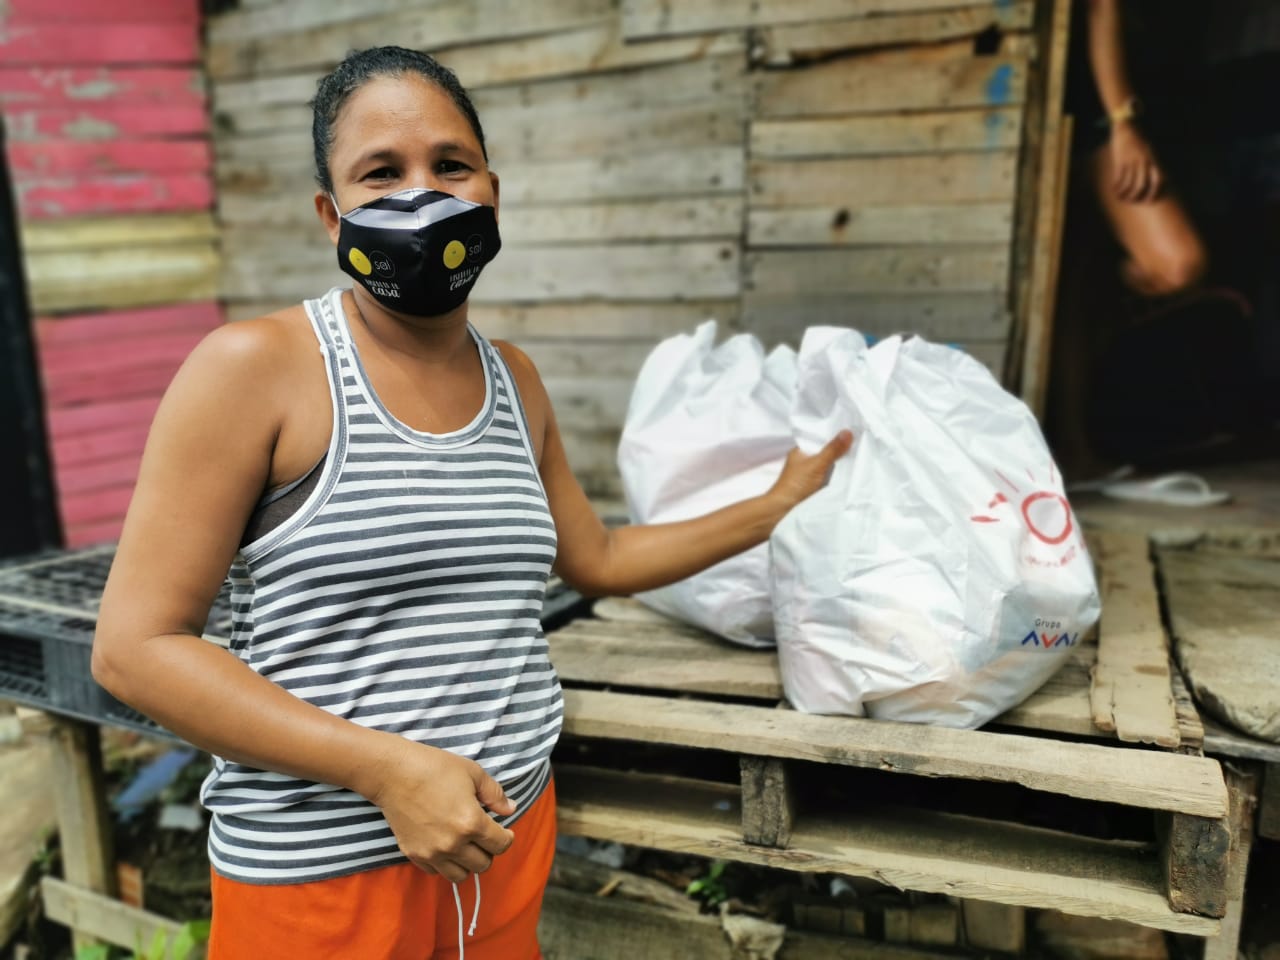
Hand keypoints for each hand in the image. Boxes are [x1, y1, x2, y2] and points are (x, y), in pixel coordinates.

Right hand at [365, 736, 516, 881]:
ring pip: (461, 875)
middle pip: (483, 864)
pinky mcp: (414, 854)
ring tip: (466, 846)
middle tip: (484, 836)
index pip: (501, 845)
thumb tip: (511, 809)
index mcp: (472, 823)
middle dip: (488, 851)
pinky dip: (445, 864)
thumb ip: (495, 794)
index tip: (504, 831)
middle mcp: (453, 844)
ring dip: (468, 863)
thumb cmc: (435, 767)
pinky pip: (437, 872)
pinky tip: (445, 846)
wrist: (394, 773)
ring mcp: (432, 852)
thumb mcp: (473, 773)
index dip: (507, 837)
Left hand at [767, 430, 853, 510]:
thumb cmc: (797, 483)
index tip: (851, 431)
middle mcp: (803, 457)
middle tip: (857, 442)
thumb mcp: (818, 464)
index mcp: (801, 449)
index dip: (834, 434)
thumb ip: (832, 450)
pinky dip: (833, 470)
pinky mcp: (810, 481)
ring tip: (855, 454)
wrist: (784, 506)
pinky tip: (844, 470)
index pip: (819, 436)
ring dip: (836, 459)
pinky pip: (825, 471)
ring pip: (825, 460)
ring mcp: (806, 469)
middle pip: (824, 449)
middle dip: (837, 447)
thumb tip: (848, 432)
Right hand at [1109, 125, 1162, 202]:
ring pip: (1129, 184)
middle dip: (1136, 196)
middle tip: (1132, 201)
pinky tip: (1115, 190)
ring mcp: (1131, 161)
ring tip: (1121, 198)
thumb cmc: (1138, 141)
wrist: (1126, 128)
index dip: (1154, 192)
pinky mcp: (1120, 161)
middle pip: (1142, 184)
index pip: (1158, 179)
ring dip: (1125, 194)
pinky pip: (1119, 178)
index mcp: (1153, 159)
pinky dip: (1117, 187)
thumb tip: (1153, 179)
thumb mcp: (1149, 151)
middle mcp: (1143, 161)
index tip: (1148, 200)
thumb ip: (1151, 164)